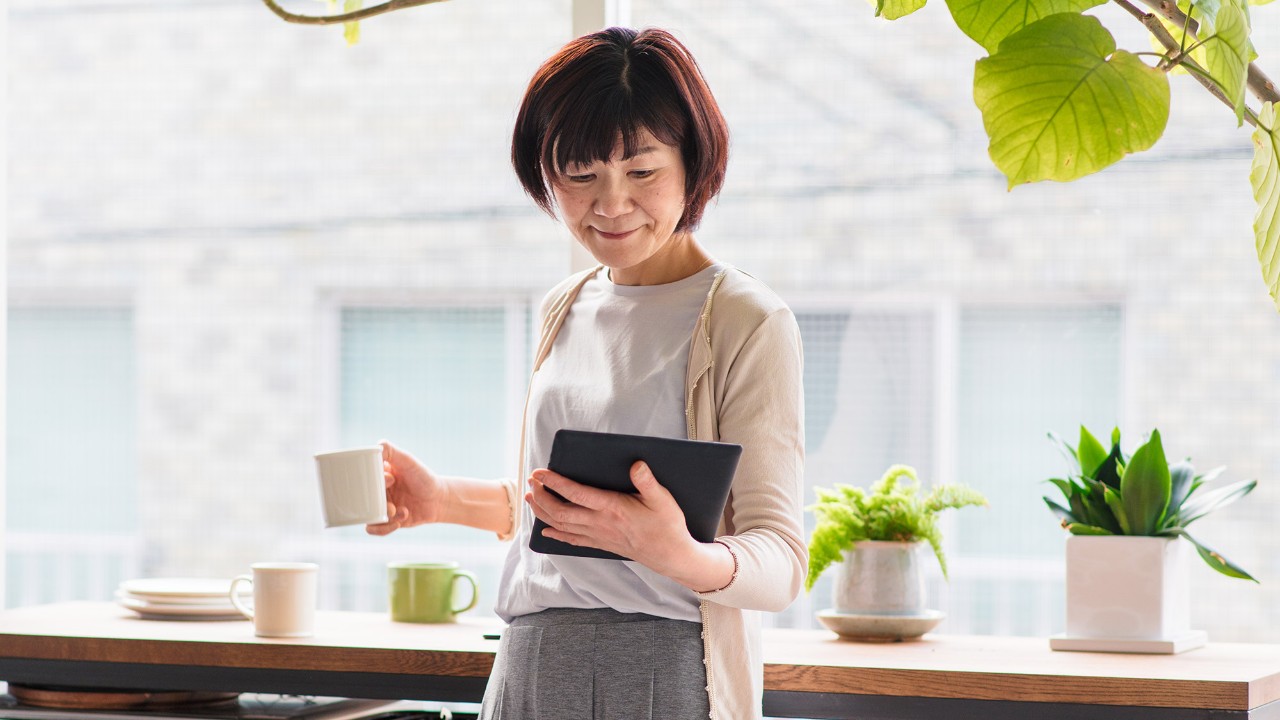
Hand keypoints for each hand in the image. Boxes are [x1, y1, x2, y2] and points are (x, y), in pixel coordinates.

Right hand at [366, 440, 445, 535]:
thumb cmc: (423, 477)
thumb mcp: (407, 461)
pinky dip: (383, 529)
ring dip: (381, 515)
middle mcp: (377, 491)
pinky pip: (373, 529)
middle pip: (361, 498)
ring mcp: (381, 506)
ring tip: (397, 511)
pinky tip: (399, 522)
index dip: (373, 481)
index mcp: (377, 476)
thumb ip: (391, 451)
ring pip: (366, 515)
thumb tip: (377, 446)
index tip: (392, 479)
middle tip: (392, 501)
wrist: (439, 499)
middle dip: (376, 501)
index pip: (362, 479)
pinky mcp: (387, 521)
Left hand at [526, 460, 697, 574]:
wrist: (671, 556)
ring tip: (531, 498)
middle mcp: (600, 523)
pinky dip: (556, 534)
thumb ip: (647, 481)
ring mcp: (598, 535)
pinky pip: (572, 540)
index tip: (541, 472)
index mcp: (612, 508)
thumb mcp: (663, 499)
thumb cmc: (668, 526)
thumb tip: (636, 464)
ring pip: (562, 526)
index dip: (555, 482)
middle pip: (561, 511)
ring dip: (543, 512)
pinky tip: (546, 530)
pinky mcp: (601, 544)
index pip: (576, 494)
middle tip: (532, 481)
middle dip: (542, 496)